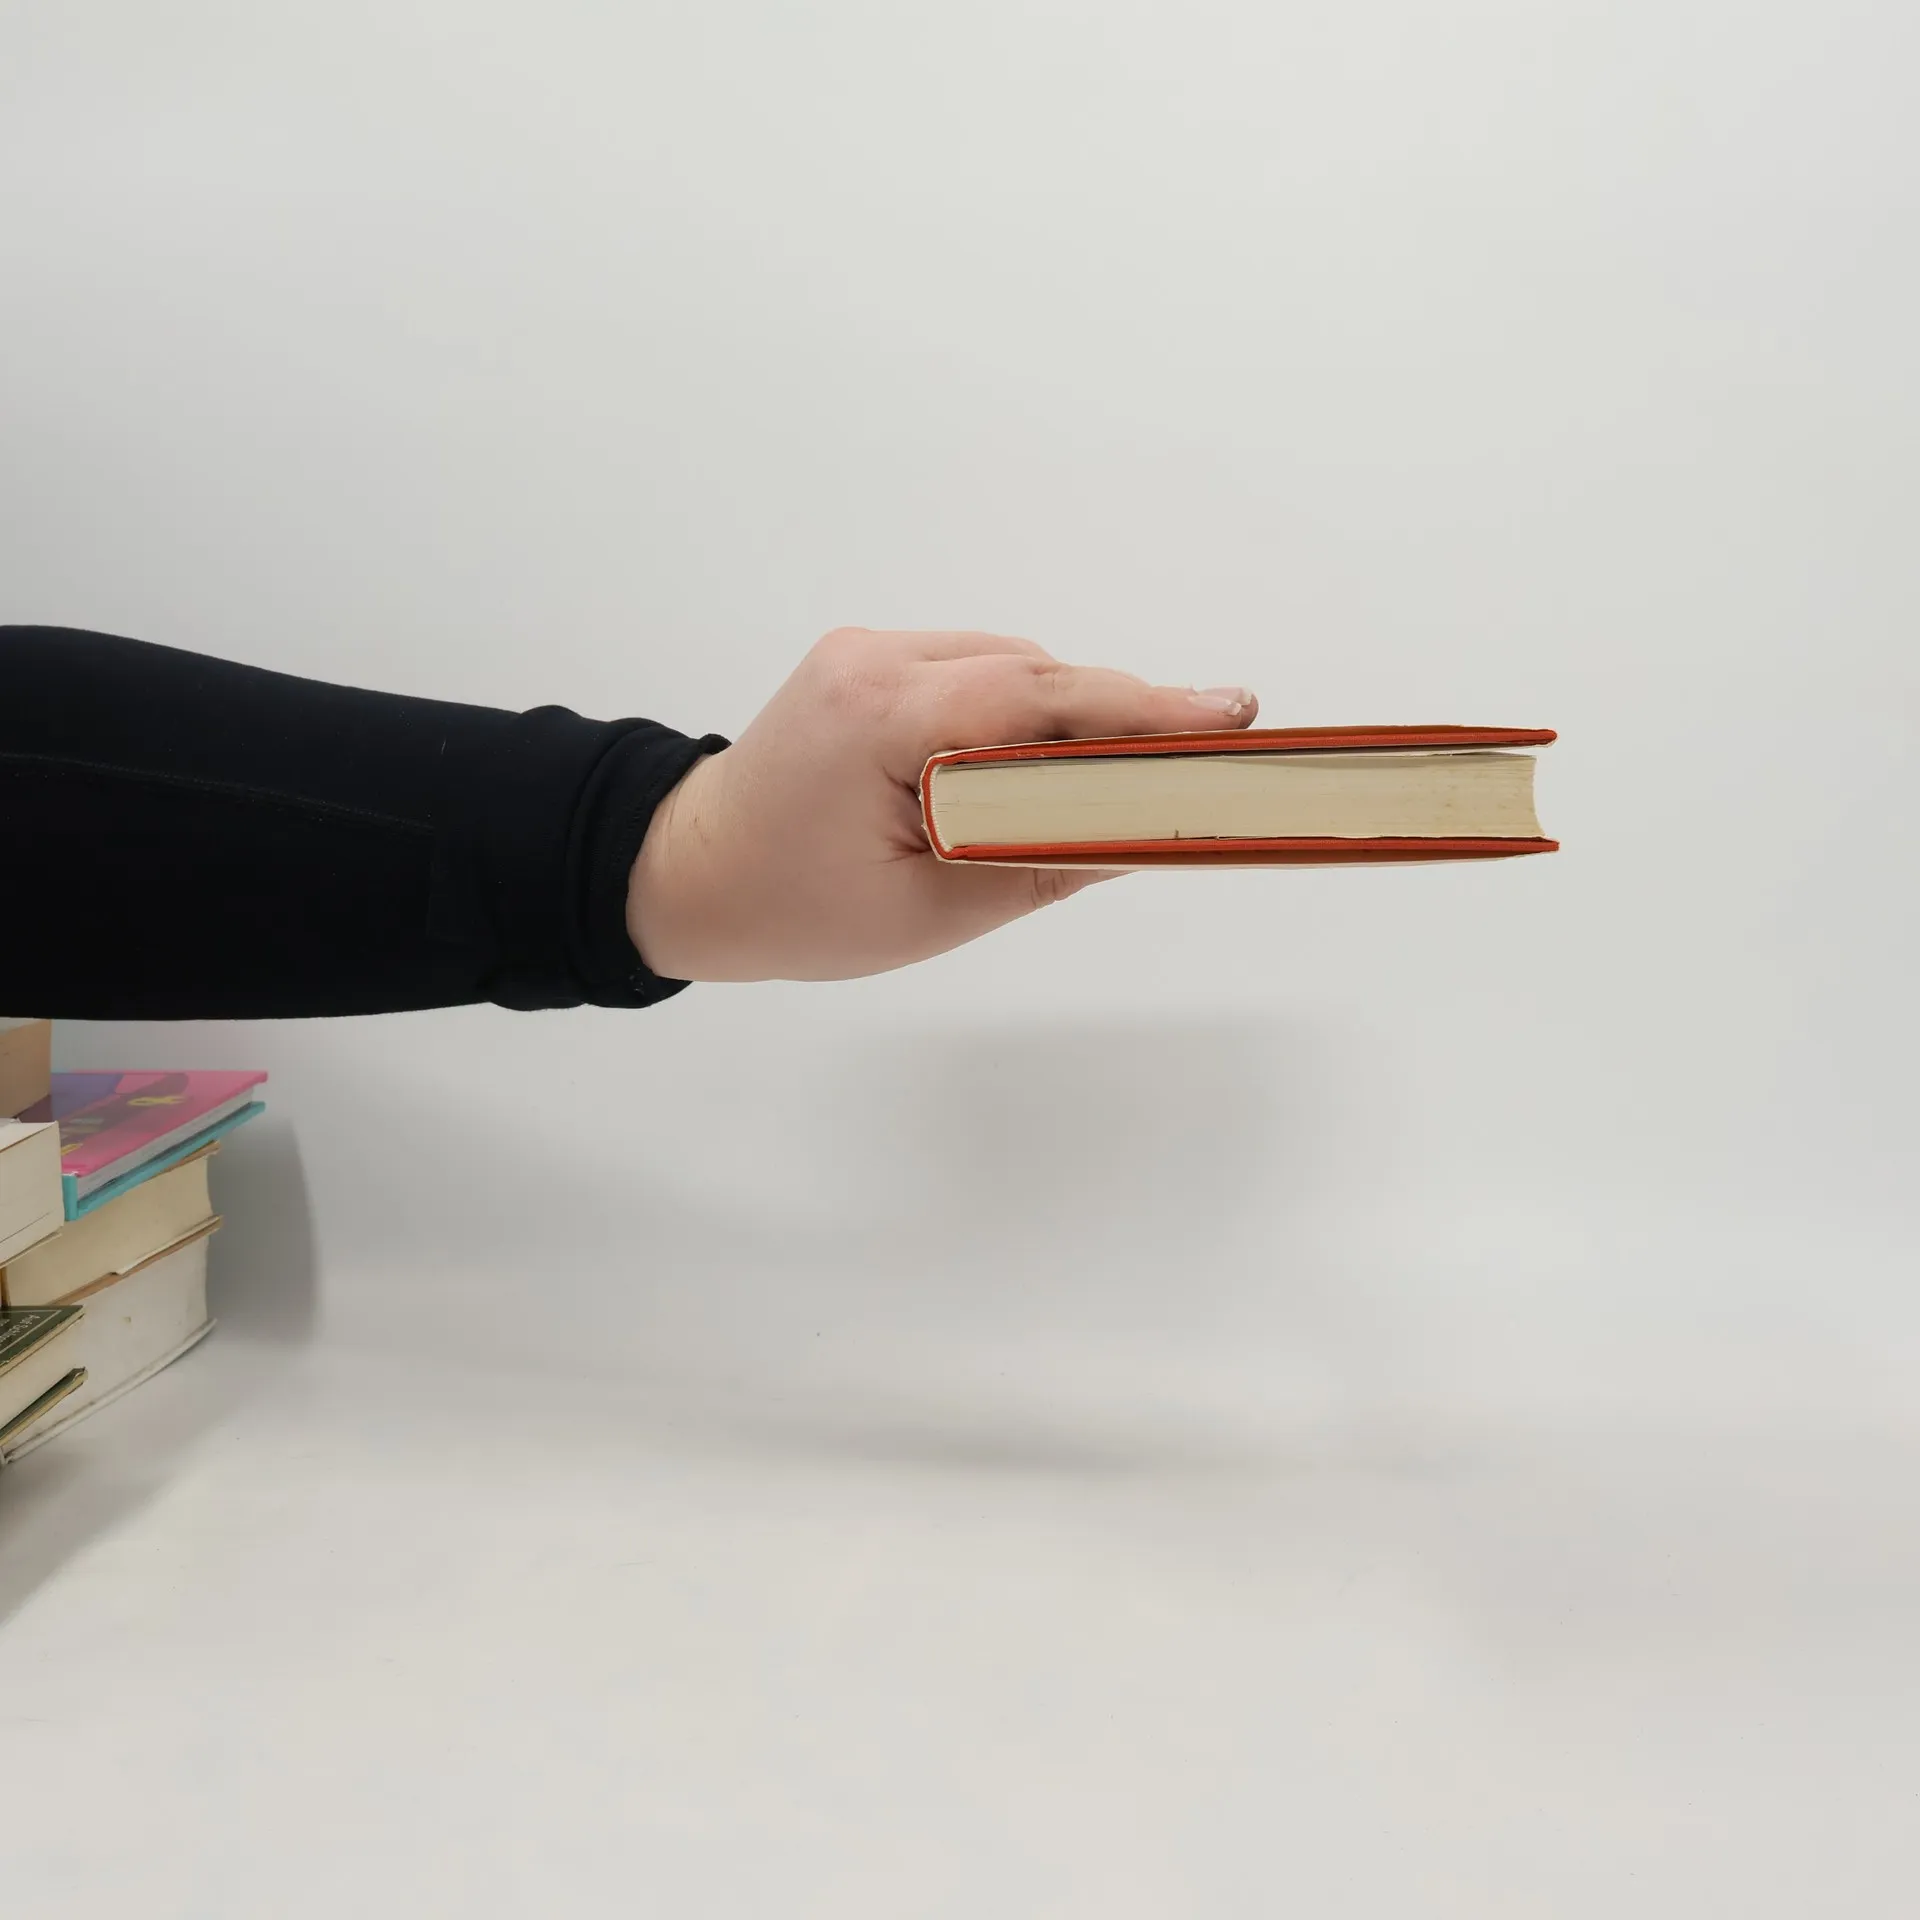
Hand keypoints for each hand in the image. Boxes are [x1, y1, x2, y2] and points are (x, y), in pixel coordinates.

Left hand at [626, 627, 1257, 981]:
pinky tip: (1043, 767)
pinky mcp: (867, 664)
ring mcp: (866, 654)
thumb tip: (1143, 832)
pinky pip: (973, 673)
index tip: (1227, 715)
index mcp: (877, 718)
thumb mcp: (930, 912)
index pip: (1037, 695)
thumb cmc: (787, 908)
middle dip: (1120, 716)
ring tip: (1122, 780)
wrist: (685, 875)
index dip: (1142, 708)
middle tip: (1206, 756)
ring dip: (1065, 718)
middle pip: (1033, 674)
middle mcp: (871, 661)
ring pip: (1008, 669)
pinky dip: (1019, 713)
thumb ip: (1043, 865)